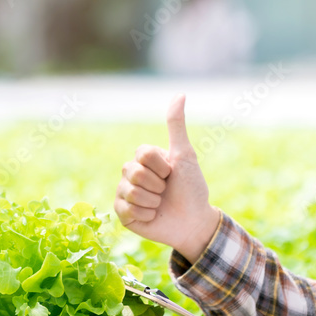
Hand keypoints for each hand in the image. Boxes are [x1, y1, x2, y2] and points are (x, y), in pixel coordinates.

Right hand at [113, 94, 220, 261]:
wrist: (193, 221)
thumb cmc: (192, 188)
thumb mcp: (184, 155)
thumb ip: (176, 125)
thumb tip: (180, 94)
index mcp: (144, 158)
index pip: (142, 153)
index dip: (162, 167)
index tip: (172, 174)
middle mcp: (131, 173)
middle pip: (134, 172)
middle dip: (158, 185)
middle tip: (166, 191)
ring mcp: (125, 193)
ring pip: (130, 191)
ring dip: (153, 201)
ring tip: (160, 204)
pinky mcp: (122, 213)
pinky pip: (126, 209)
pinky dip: (146, 215)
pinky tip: (152, 216)